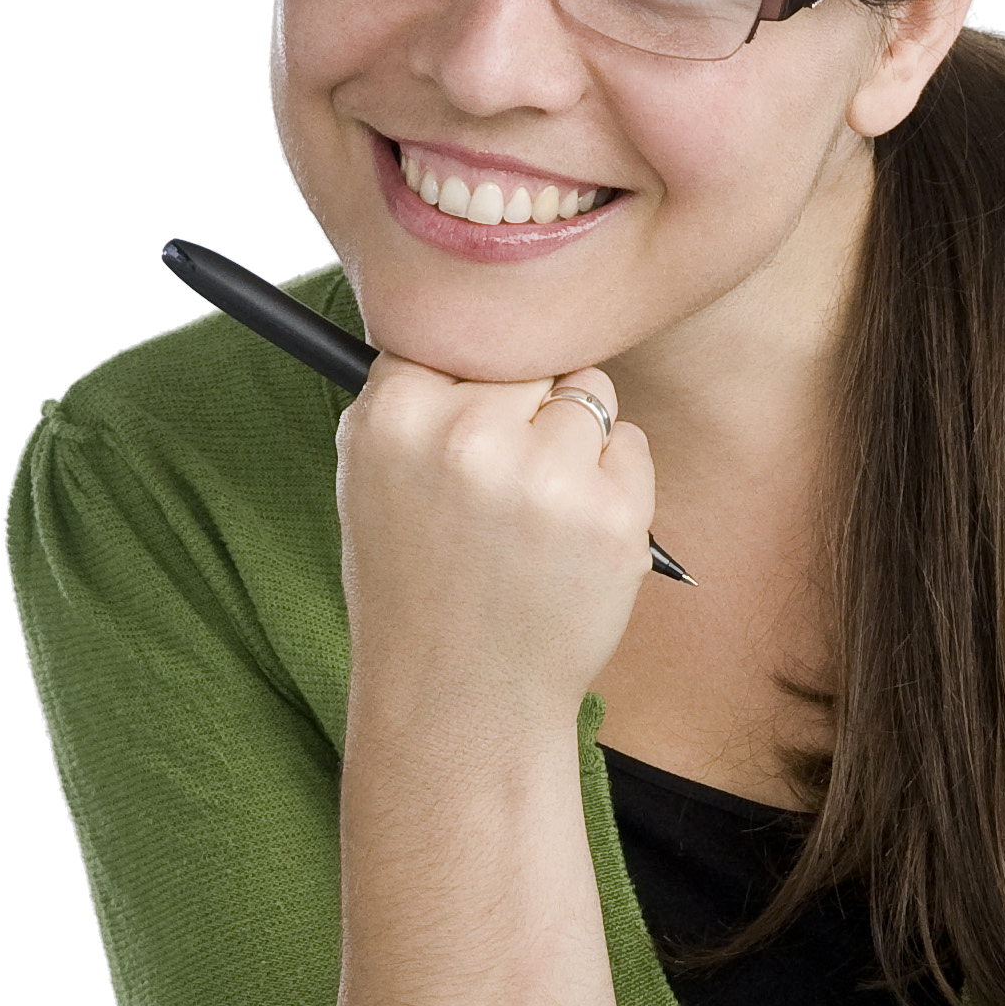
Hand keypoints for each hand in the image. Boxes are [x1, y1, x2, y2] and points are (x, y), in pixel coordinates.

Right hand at [332, 356, 655, 741]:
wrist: (461, 701)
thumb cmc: (416, 585)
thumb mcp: (372, 479)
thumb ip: (412, 396)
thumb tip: (471, 304)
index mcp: (392, 416)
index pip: (456, 329)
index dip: (468, 378)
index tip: (464, 421)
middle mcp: (465, 437)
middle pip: (529, 354)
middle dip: (527, 403)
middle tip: (499, 485)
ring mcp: (544, 476)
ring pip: (589, 393)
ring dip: (576, 440)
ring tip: (533, 518)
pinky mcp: (611, 515)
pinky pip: (632, 445)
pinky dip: (615, 484)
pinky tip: (569, 543)